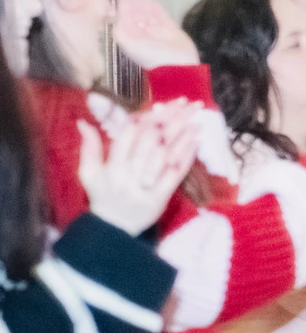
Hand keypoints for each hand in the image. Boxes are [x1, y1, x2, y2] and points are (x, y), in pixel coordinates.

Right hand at [78, 105, 199, 233]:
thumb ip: (88, 147)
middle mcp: (129, 175)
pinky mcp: (162, 198)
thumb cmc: (101, 196)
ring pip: (166, 155)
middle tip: (187, 104)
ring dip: (182, 135)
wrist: (113, 229)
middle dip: (170, 120)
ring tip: (195, 118)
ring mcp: (146, 187)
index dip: (147, 119)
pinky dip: (187, 157)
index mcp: (112, 167)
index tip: (161, 105)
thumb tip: (83, 122)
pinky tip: (196, 141)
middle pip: (152, 141)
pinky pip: (176, 174)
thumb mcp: (88, 173)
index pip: (129, 136)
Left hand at [111, 0, 199, 69]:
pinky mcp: (170, 28)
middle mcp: (141, 31)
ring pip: (146, 8)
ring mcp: (156, 29)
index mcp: (130, 35)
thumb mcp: (127, 43)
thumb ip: (119, 28)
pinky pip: (159, 12)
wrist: (176, 66)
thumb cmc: (151, 57)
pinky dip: (154, 3)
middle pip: (135, 9)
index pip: (124, 12)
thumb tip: (114, 14)